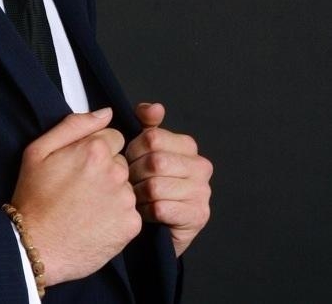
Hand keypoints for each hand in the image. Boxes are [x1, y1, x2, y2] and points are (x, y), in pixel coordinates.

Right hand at [11, 108, 141, 286]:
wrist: (36, 246)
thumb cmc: (34, 199)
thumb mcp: (39, 150)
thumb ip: (75, 124)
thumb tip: (105, 112)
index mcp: (95, 149)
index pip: (113, 137)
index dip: (96, 151)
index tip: (82, 165)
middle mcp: (115, 171)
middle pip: (121, 161)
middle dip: (106, 170)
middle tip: (81, 188)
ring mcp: (125, 199)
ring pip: (126, 186)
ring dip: (113, 193)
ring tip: (87, 207)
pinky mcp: (131, 225)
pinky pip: (131, 212)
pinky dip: (117, 217)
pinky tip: (96, 223)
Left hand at [126, 102, 212, 256]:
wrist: (157, 226)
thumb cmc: (148, 182)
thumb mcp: (145, 149)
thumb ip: (147, 123)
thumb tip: (155, 108)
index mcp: (187, 145)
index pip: (153, 137)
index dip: (133, 150)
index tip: (130, 160)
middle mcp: (201, 166)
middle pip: (154, 162)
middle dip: (134, 174)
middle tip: (131, 183)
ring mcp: (202, 192)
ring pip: (155, 186)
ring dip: (138, 195)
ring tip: (137, 198)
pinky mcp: (197, 216)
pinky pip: (160, 208)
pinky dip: (146, 211)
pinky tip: (146, 212)